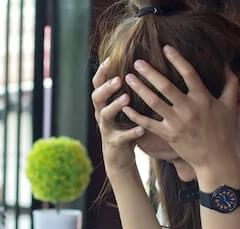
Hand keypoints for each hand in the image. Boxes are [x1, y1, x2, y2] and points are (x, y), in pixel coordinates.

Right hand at [92, 58, 145, 175]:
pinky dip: (131, 132)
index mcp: (103, 103)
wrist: (119, 157)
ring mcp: (107, 129)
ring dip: (115, 105)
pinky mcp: (114, 143)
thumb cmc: (125, 126)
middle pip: (97, 97)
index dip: (101, 72)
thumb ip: (128, 90)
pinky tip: (142, 128)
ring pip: (105, 115)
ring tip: (127, 98)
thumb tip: (142, 66)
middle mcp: (101, 114)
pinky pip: (121, 137)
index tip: (111, 59)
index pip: (97, 84)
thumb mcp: (125, 107)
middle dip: (107, 87)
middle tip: (119, 79)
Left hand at [122, 46, 239, 173]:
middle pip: (166, 86)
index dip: (177, 59)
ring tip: (128, 78)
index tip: (165, 48)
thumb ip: (231, 85)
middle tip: (137, 61)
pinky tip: (125, 106)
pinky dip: (136, 116)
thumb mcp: (230, 107)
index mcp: (203, 98)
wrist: (216, 159)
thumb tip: (229, 66)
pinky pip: (148, 124)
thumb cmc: (224, 132)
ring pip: (154, 102)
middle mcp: (188, 109)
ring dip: (140, 89)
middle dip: (150, 73)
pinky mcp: (168, 135)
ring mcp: (177, 122)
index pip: (189, 73)